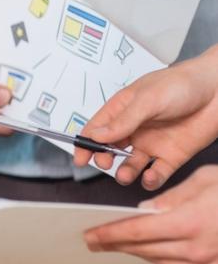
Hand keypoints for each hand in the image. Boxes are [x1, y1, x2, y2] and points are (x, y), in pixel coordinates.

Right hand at [0, 51, 12, 143]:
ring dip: (9, 101)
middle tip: (10, 84)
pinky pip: (3, 111)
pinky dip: (4, 100)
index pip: (3, 127)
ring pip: (7, 117)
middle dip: (12, 105)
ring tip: (1, 83)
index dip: (15, 112)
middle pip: (8, 123)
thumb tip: (6, 97)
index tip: (20, 94)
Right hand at [74, 46, 217, 188]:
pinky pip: (157, 173)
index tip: (80, 158)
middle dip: (103, 158)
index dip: (85, 143)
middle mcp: (135, 128)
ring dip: (125, 172)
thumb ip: (123, 120)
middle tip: (104, 162)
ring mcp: (153, 143)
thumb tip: (97, 135)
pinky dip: (151, 179)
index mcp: (123, 110)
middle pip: (109, 149)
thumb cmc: (183, 84)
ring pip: (131, 164)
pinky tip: (150, 176)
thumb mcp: (148, 99)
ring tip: (125, 174)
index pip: (97, 128)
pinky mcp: (172, 156)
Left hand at [84, 166, 217, 263]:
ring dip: (136, 252)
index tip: (90, 234)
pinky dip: (160, 258)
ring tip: (117, 244)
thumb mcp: (208, 181)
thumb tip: (146, 209)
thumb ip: (172, 196)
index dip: (109, 234)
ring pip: (160, 261)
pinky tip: (150, 250)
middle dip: (115, 244)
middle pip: (144, 249)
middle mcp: (197, 248)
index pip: (137, 231)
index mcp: (191, 222)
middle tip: (94, 241)